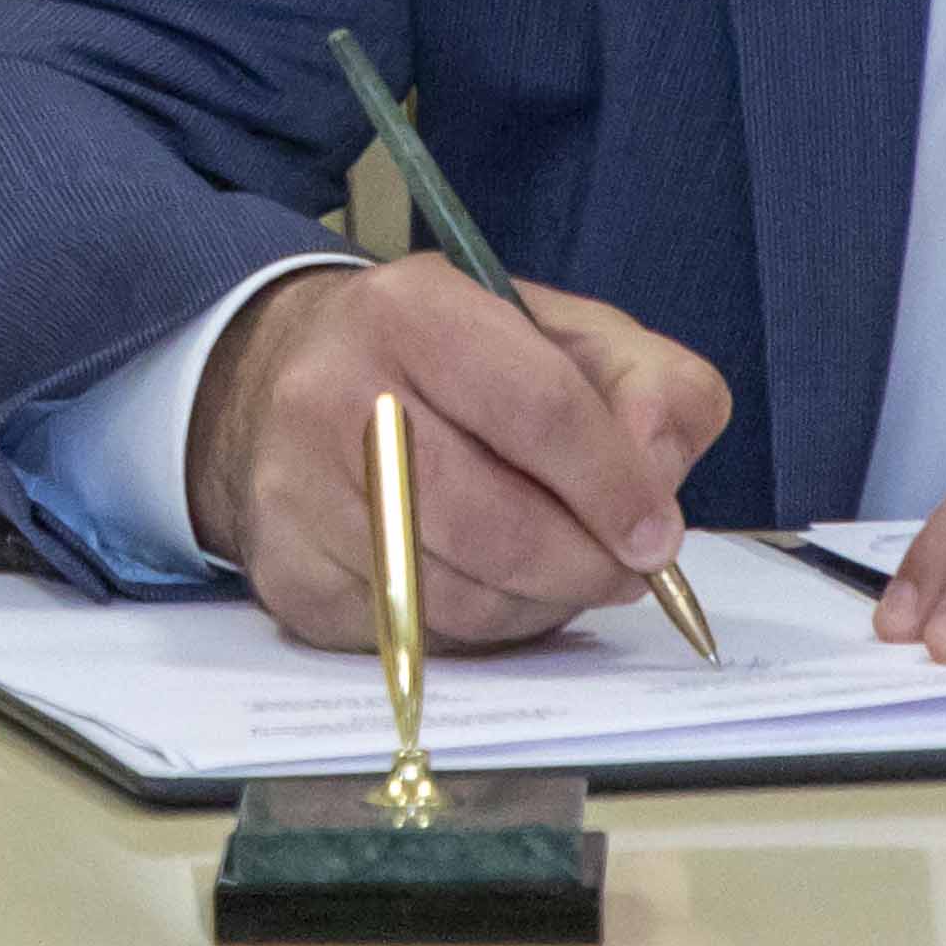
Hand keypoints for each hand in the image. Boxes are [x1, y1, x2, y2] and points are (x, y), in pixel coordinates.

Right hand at [191, 257, 731, 649]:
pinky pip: (410, 634)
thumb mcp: (567, 334)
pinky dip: (474, 628)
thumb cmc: (454, 360)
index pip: (539, 409)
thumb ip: (652, 385)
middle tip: (624, 574)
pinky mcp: (287, 571)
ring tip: (562, 576)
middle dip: (582, 566)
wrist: (291, 377)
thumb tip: (658, 472)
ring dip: (535, 605)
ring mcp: (297, 491)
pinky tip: (490, 587)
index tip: (658, 535)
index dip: (615, 486)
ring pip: (454, 595)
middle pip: (492, 522)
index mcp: (413, 311)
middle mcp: (333, 395)